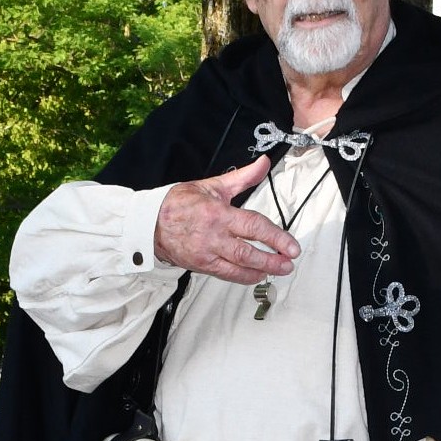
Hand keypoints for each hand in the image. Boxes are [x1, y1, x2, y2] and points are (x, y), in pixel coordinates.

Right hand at [154, 157, 301, 283]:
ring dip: (262, 270)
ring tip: (280, 270)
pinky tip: (257, 275)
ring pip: (239, 266)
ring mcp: (206, 253)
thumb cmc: (180, 202)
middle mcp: (213, 236)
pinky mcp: (201, 265)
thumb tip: (264, 163)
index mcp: (218, 213)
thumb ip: (243, 177)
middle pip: (249, 251)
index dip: (276, 237)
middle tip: (289, 262)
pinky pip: (226, 274)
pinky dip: (244, 277)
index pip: (254, 226)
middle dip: (273, 259)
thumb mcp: (213, 185)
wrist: (149, 222)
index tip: (291, 245)